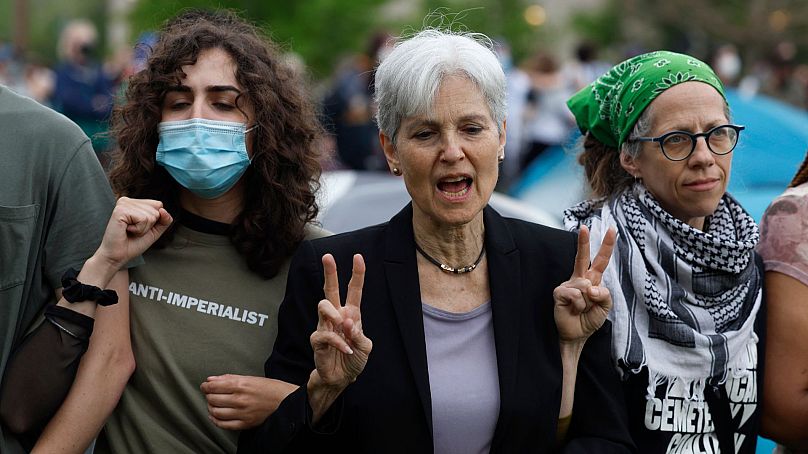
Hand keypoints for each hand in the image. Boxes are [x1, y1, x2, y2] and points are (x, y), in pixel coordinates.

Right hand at [95, 197, 172, 268]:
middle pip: (157, 209)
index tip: (140, 227)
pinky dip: (138, 229)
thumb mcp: (155, 231)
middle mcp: (128, 201)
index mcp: (135, 203)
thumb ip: (164, 220)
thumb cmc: (133, 243)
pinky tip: (126, 230)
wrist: (118, 256)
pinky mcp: (120, 210)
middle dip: (149, 225)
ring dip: (143, 228)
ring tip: (130, 231)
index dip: (155, 221)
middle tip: (134, 231)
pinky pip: (143, 219)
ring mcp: (123, 204)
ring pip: (151, 215)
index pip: (159, 205)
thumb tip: (163, 210)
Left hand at [200, 375, 297, 429]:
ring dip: (211, 408)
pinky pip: (224, 425)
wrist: (286, 401)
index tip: (205, 386)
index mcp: (242, 384)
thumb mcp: (251, 378)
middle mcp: (240, 399)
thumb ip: (229, 378)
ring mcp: (242, 412)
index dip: (206, 386)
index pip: (214, 386)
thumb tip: (212, 379)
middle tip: (210, 394)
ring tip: (213, 404)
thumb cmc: (270, 388)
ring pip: (216, 412)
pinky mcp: (245, 423)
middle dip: (208, 396)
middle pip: (213, 399)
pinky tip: (216, 416)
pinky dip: (216, 421)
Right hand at [310, 254, 371, 391]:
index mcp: (351, 314)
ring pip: (323, 306)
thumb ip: (358, 334)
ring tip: (341, 324)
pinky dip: (338, 342)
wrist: (341, 379)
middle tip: (328, 256)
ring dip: (333, 313)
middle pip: (330, 289)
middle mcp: (337, 316)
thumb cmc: (353, 359)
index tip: (358, 257)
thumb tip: (347, 322)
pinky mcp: (317, 340)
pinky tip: (346, 350)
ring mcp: (325, 326)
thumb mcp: (365, 347)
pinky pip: (324, 334)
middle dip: (329, 272)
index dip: (357, 274)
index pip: (353, 290)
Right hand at [553, 225, 616, 344]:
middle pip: (582, 257)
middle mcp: (580, 279)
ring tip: (581, 310)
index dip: (606, 246)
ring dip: (588, 302)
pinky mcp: (559, 292)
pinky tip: (573, 310)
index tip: (612, 230)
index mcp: (593, 280)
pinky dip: (579, 304)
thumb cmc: (589, 320)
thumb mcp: (605, 308)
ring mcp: (568, 284)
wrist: (576, 335)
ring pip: (586, 285)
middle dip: (583, 242)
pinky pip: (575, 294)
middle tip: (584, 227)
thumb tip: (590, 286)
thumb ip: (605, 295)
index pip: (600, 261)